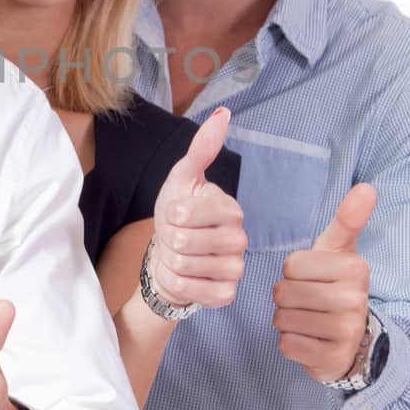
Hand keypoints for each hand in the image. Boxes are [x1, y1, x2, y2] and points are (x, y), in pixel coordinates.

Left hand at [149, 108, 246, 309]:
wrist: (170, 257)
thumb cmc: (176, 216)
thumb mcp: (182, 179)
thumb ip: (201, 149)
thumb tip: (222, 115)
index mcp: (231, 208)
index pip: (185, 212)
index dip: (170, 215)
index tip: (176, 215)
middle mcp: (240, 238)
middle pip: (183, 241)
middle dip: (168, 240)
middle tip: (175, 238)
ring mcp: (236, 268)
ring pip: (185, 265)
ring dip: (171, 261)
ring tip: (178, 255)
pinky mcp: (227, 294)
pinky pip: (193, 291)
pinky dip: (177, 283)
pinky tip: (184, 275)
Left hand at [272, 184, 376, 380]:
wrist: (353, 341)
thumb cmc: (335, 286)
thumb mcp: (340, 252)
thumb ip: (348, 220)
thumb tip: (367, 187)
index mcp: (354, 268)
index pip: (291, 265)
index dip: (293, 273)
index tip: (313, 279)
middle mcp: (354, 300)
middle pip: (283, 292)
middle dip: (287, 297)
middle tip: (308, 302)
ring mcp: (345, 332)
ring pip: (282, 319)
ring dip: (287, 321)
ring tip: (309, 320)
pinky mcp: (332, 359)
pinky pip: (286, 345)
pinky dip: (290, 343)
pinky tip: (309, 340)